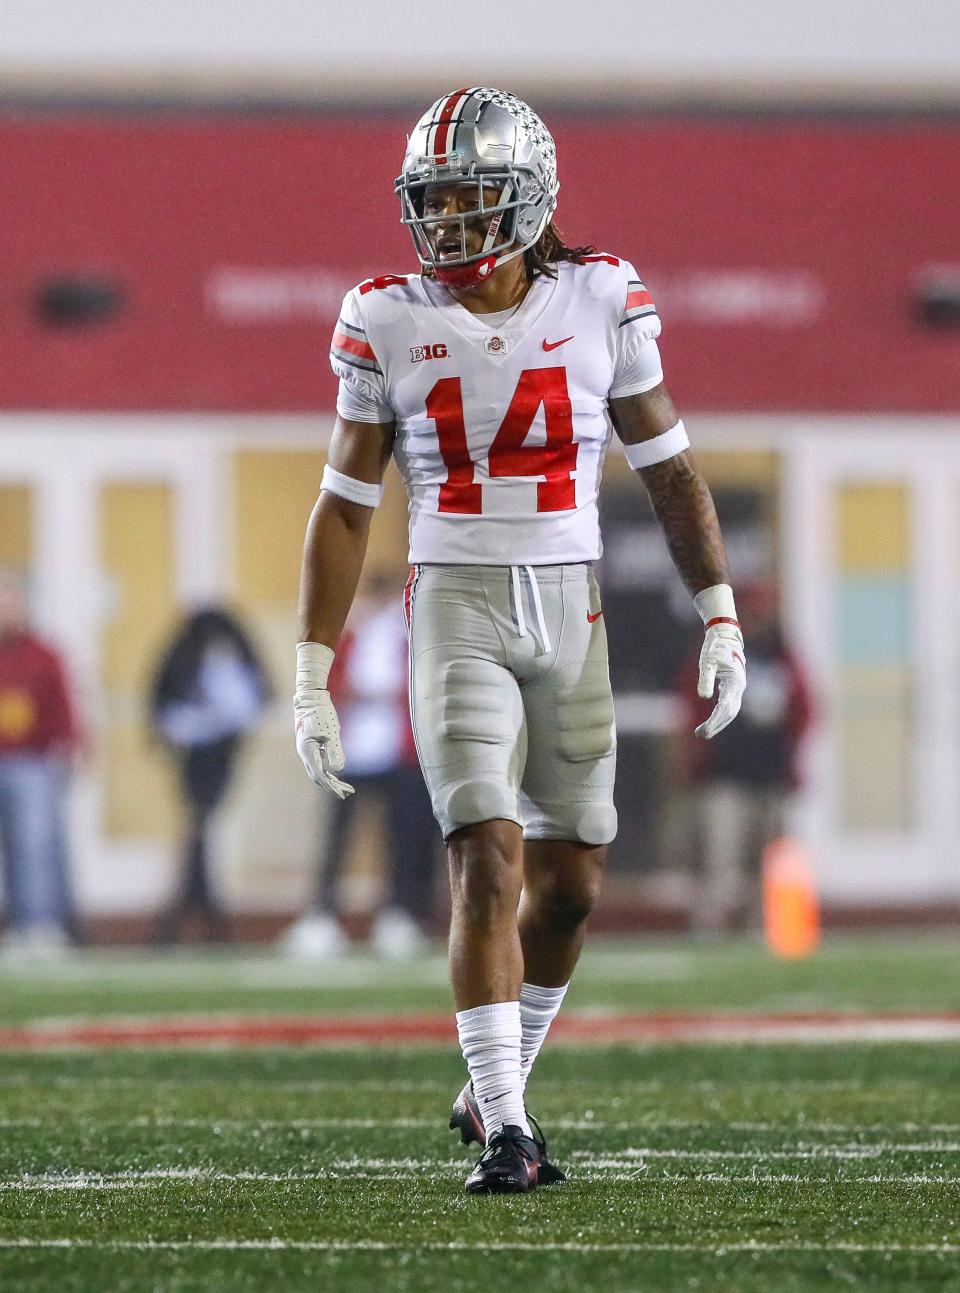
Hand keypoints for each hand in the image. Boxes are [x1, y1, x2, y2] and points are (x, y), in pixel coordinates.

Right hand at [294, 689, 354, 798]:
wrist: (310, 698)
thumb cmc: (321, 713)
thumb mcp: (331, 732)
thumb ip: (334, 751)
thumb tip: (337, 770)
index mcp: (307, 752)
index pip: (320, 776)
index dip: (332, 787)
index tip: (343, 794)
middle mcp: (304, 753)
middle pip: (318, 777)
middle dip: (332, 786)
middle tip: (347, 793)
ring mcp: (306, 749)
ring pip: (317, 770)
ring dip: (330, 780)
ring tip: (344, 786)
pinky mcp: (310, 745)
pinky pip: (317, 763)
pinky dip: (327, 770)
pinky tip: (335, 772)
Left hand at [695, 621, 745, 739]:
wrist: (725, 635)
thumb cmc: (715, 647)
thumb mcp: (707, 662)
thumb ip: (706, 679)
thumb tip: (704, 698)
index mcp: (735, 682)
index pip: (725, 708)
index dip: (714, 721)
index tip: (704, 731)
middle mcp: (739, 687)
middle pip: (730, 713)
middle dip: (716, 725)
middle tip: (701, 735)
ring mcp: (737, 687)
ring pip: (731, 710)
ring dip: (718, 722)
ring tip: (703, 732)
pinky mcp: (733, 686)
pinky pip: (729, 705)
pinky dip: (720, 715)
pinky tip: (711, 720)